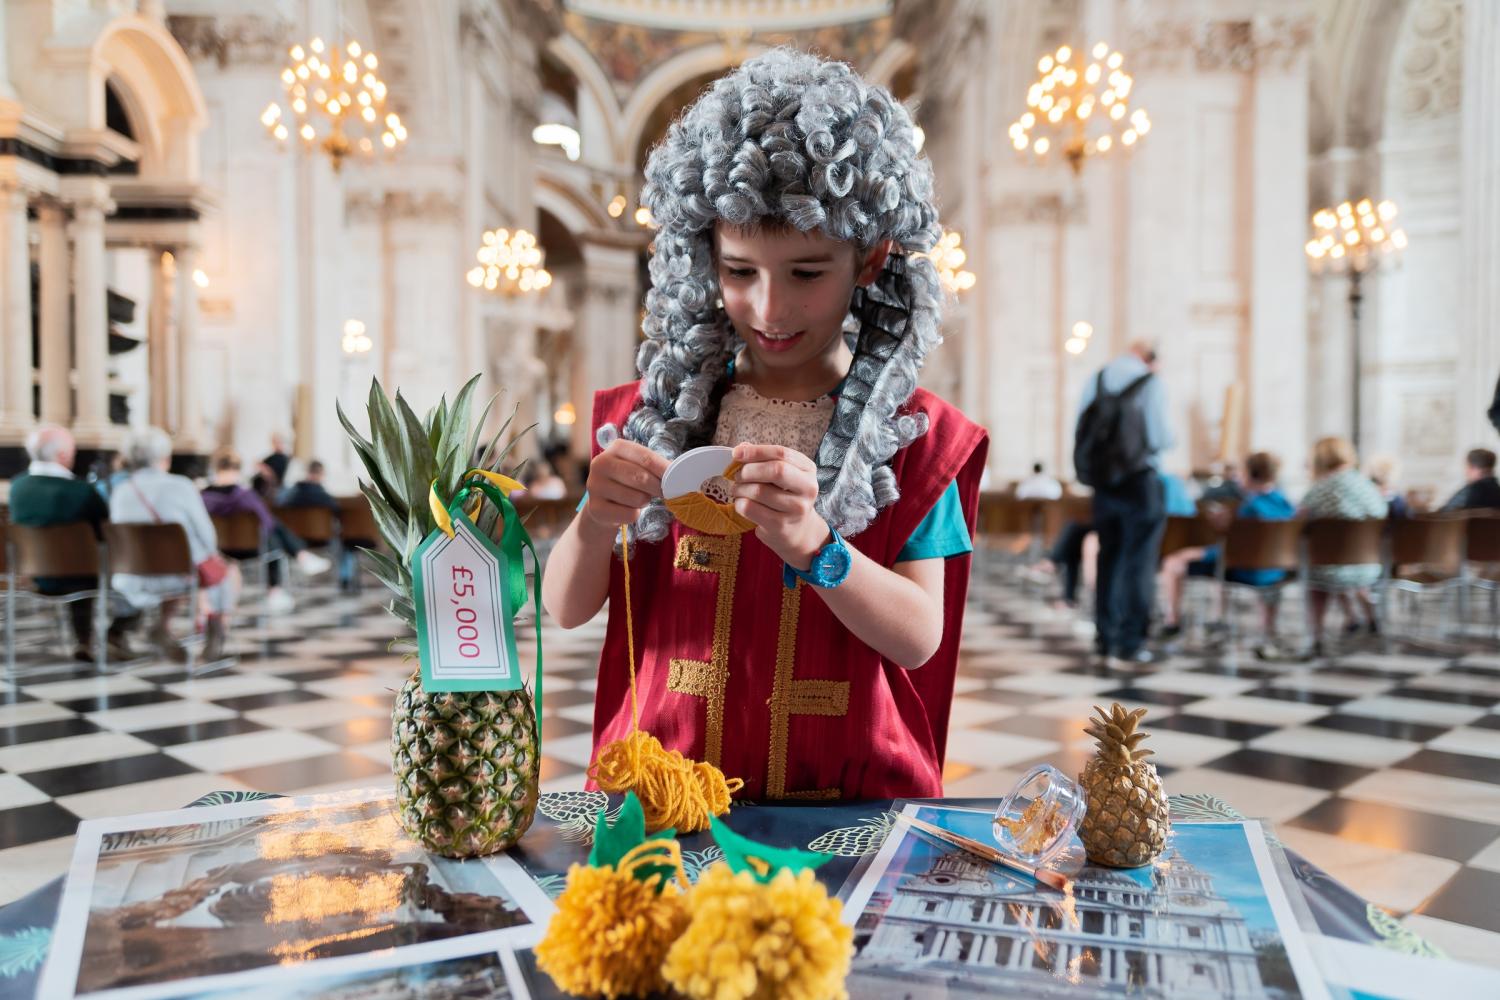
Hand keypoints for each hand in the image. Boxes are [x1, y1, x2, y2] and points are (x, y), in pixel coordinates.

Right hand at [581, 440, 669, 536]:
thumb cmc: (629, 481)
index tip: (678, 480)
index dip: (665, 470)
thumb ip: (657, 467)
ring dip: (644, 502)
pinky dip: (635, 515)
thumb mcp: (641, 467)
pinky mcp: (596, 508)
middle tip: (663, 493)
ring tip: (638, 499)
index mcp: (616, 447)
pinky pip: (629, 515)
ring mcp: (595, 486)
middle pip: (641, 477)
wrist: (604, 504)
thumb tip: (680, 475)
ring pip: (637, 498)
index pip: (646, 458)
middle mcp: (601, 463)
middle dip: (658, 488)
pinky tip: (627, 509)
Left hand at [730, 444, 828, 568]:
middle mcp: (808, 488)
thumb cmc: (786, 497)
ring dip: (740, 489)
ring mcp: (796, 509)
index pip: (781, 453)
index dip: (756, 451)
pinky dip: (740, 504)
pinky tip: (741, 504)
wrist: (798, 531)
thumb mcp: (783, 476)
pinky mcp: (781, 526)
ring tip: (737, 490)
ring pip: (759, 491)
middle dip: (749, 471)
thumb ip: (764, 460)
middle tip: (737, 476)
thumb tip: (741, 449)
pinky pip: (751, 509)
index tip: (736, 453)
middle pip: (775, 470)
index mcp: (808, 469)